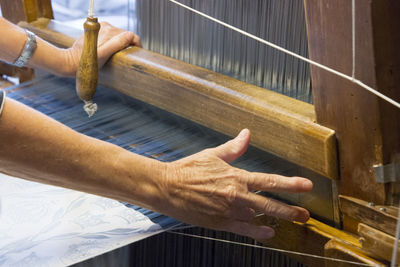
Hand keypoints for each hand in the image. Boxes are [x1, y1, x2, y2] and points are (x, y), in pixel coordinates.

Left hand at [64, 21, 140, 75]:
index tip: (137, 53)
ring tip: (117, 55)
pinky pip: (111, 37)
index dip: (136, 44)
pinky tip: (110, 51)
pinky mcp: (97, 32)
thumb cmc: (86, 61)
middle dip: (128, 45)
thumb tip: (130, 36)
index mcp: (109, 31)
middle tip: (126, 57)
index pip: (131, 35)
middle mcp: (106, 27)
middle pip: (125, 36)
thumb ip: (117, 43)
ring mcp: (101, 29)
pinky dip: (114, 43)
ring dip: (121, 44)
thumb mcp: (104, 54)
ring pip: (119, 36)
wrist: (71, 61)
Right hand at [159, 129, 312, 239]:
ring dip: (276, 220)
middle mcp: (236, 196)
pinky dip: (257, 233)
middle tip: (305, 215)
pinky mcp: (219, 223)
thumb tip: (247, 134)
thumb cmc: (188, 170)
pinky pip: (243, 230)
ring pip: (258, 218)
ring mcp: (228, 211)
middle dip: (290, 210)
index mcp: (236, 177)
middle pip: (269, 204)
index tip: (306, 186)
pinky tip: (268, 233)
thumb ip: (234, 147)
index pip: (269, 181)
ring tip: (291, 223)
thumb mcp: (212, 155)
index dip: (290, 184)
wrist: (167, 187)